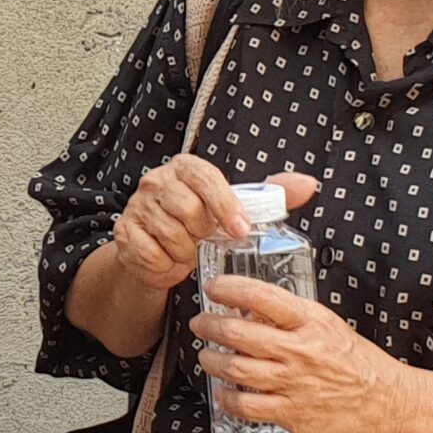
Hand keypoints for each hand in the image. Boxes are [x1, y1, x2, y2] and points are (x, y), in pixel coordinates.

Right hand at [112, 160, 318, 293]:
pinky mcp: (124, 232)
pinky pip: (152, 254)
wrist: (160, 251)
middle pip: (188, 210)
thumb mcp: (235, 208)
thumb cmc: (201, 224)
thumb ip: (272, 195)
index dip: (225, 205)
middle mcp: (157, 180)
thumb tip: (308, 184)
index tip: (241, 229)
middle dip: (203, 234)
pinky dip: (166, 265)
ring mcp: (137, 206)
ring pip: (171, 236)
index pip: (206, 178)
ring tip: (187, 250)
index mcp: (186, 167)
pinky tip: (168, 259)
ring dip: (186, 252)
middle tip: (204, 239)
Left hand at [189, 273, 410, 432]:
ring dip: (212, 361)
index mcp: (310, 322)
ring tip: (206, 356)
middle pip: (238, 333)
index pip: (261, 296)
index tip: (213, 287)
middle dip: (210, 326)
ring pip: (236, 369)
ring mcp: (293, 382)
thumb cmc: (358, 363)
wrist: (386, 403)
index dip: (230, 288)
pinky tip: (222, 393)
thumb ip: (293, 318)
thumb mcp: (328, 327)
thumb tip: (253, 307)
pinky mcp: (291, 413)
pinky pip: (246, 405)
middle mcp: (299, 350)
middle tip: (200, 323)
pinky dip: (226, 398)